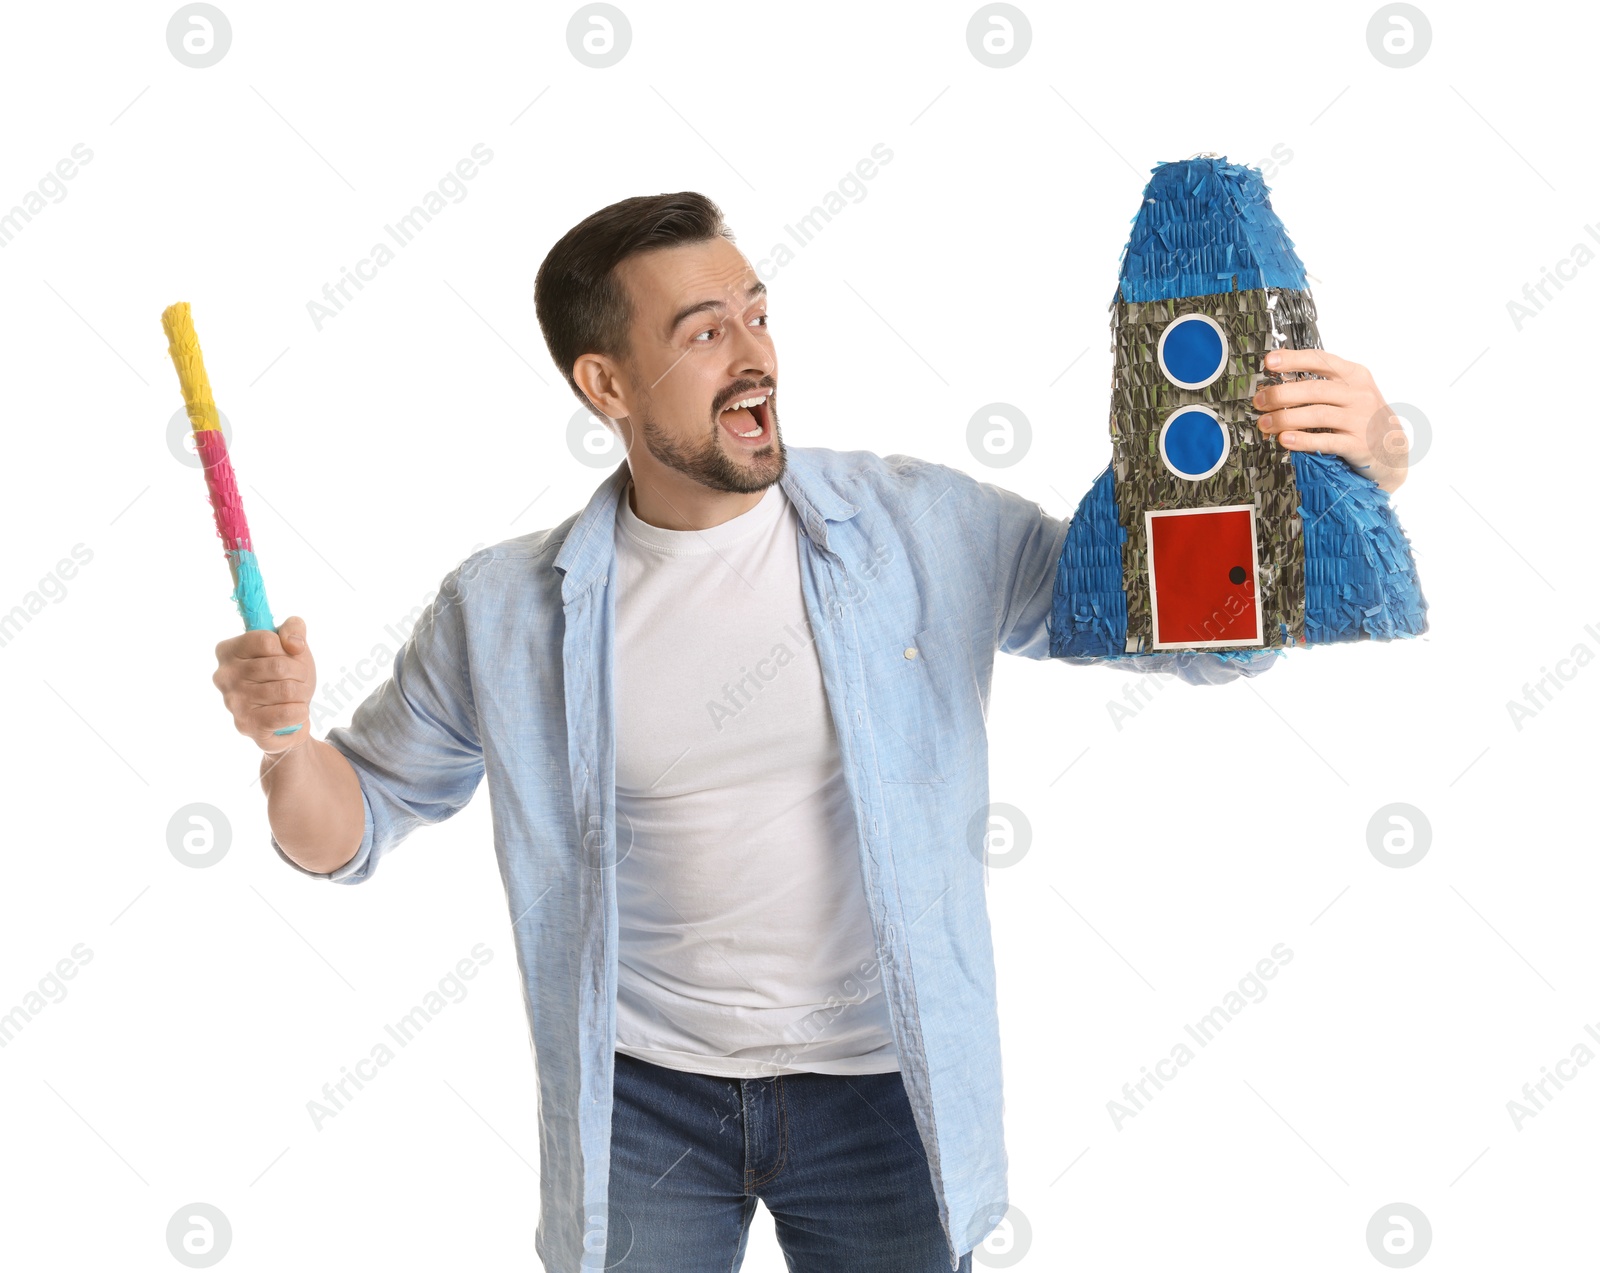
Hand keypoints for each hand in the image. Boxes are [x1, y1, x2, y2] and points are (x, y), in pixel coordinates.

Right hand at [213, 616, 315, 753]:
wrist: (290, 715)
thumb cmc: (288, 676)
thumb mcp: (293, 646)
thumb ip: (294, 628)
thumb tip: (294, 644)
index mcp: (228, 650)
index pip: (266, 640)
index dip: (288, 649)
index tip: (290, 657)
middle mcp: (224, 675)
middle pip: (278, 666)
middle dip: (300, 674)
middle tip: (298, 681)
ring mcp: (232, 701)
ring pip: (286, 690)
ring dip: (301, 693)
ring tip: (294, 697)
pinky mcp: (245, 724)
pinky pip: (286, 713)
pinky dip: (300, 712)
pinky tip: (294, 712)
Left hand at [1252, 349, 1408, 493]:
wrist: (1393, 450)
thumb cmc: (1363, 418)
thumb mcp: (1350, 393)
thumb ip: (1322, 385)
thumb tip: (1278, 383)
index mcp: (1355, 375)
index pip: (1321, 360)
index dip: (1293, 359)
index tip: (1269, 361)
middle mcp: (1359, 394)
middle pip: (1314, 389)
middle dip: (1280, 394)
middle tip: (1259, 401)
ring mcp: (1361, 419)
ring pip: (1317, 414)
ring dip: (1285, 419)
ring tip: (1264, 423)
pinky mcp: (1359, 445)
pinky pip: (1326, 441)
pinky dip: (1302, 440)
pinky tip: (1285, 440)